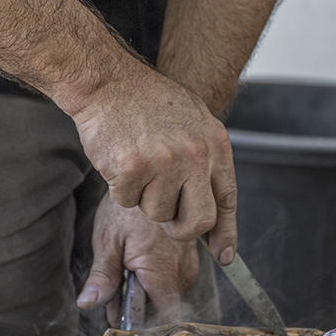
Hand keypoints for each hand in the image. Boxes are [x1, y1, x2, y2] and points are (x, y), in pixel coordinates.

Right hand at [69, 63, 237, 265]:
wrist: (107, 81)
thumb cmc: (148, 101)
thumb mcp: (193, 122)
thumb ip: (206, 161)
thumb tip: (215, 207)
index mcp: (214, 144)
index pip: (227, 200)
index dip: (226, 233)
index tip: (224, 255)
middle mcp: (194, 156)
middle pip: (198, 221)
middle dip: (182, 229)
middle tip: (168, 218)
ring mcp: (163, 164)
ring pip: (158, 215)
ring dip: (144, 200)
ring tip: (139, 165)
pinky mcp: (131, 170)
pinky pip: (127, 203)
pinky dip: (120, 189)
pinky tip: (120, 160)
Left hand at [76, 194, 201, 326]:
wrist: (151, 172)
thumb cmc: (128, 205)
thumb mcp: (108, 240)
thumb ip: (103, 276)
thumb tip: (89, 303)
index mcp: (162, 269)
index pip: (163, 318)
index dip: (143, 324)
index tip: (123, 319)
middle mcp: (183, 268)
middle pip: (167, 308)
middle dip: (141, 306)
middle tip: (116, 290)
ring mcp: (191, 261)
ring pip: (173, 293)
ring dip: (150, 291)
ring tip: (129, 268)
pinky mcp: (192, 253)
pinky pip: (178, 277)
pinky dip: (159, 276)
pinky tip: (142, 261)